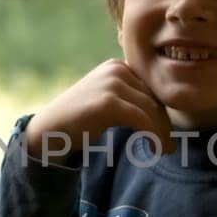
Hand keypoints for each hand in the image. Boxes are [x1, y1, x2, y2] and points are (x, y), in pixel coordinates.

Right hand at [23, 59, 173, 164]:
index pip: (151, 89)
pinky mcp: (108, 101)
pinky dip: (153, 136)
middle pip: (154, 98)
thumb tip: (166, 115)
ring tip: (164, 150)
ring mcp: (111, 83)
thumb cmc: (79, 122)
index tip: (166, 135)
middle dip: (164, 124)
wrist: (48, 131)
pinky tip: (154, 150)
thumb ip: (130, 99)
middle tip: (168, 147)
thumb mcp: (107, 101)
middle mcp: (116, 69)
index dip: (162, 114)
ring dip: (162, 133)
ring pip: (152, 109)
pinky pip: (142, 119)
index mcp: (117, 66)